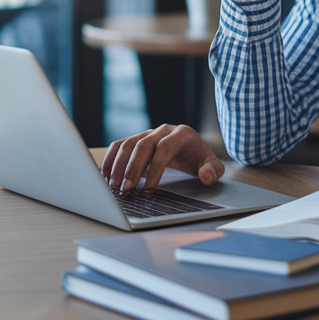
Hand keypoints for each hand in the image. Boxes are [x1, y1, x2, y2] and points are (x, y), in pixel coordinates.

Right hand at [101, 124, 224, 192]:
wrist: (191, 149)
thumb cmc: (200, 159)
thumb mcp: (212, 166)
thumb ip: (212, 171)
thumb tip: (205, 177)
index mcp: (182, 134)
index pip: (164, 149)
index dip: (155, 169)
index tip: (149, 189)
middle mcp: (163, 130)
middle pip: (142, 146)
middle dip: (132, 169)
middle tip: (126, 189)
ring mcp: (148, 132)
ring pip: (128, 144)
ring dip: (118, 165)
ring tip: (113, 185)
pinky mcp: (138, 138)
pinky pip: (120, 145)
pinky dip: (111, 158)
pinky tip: (105, 174)